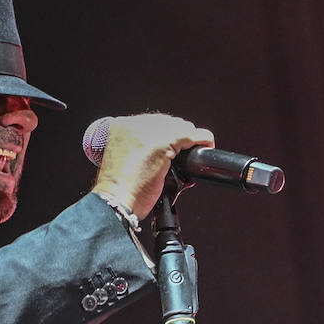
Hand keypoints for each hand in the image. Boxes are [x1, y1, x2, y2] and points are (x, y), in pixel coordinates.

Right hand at [90, 113, 214, 219]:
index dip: (164, 134)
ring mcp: (149, 132)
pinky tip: (207, 145)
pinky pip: (193, 136)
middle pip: (168, 122)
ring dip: (189, 140)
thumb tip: (166, 148)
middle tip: (179, 154)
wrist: (116, 201)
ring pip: (182, 127)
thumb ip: (140, 147)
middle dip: (177, 137)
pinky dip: (203, 140)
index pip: (152, 122)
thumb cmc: (118, 189)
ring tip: (190, 153)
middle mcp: (134, 124)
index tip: (170, 146)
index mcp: (120, 126)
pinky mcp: (165, 142)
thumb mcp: (124, 159)